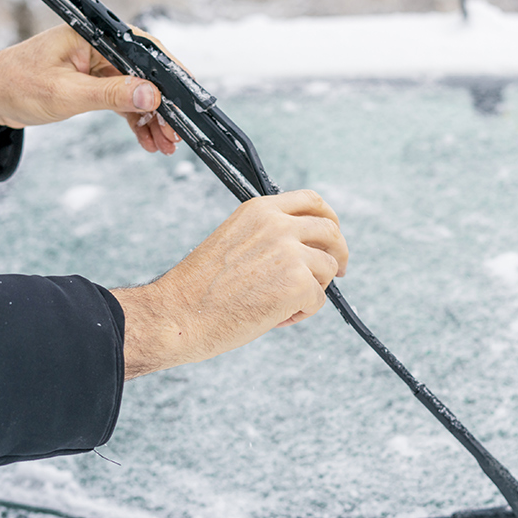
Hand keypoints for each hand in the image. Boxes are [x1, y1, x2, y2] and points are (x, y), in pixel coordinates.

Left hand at [0, 24, 180, 153]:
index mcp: (93, 36)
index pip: (144, 50)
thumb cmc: (13, 84)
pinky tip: (148, 141)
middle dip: (163, 107)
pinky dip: (136, 122)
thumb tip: (150, 94)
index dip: (170, 74)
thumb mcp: (66, 93)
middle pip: (146, 75)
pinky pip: (124, 102)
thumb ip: (111, 94)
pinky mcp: (94, 83)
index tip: (187, 97)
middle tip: (176, 135)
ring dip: (152, 119)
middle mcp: (100, 47)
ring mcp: (98, 65)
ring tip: (166, 145)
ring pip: (138, 93)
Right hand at [112, 190, 349, 379]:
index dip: (330, 219)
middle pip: (331, 231)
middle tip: (337, 272)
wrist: (178, 315)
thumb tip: (308, 248)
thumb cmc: (201, 288)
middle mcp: (278, 224)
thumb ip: (269, 235)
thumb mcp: (235, 240)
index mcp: (260, 210)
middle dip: (338, 253)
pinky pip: (318, 299)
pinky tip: (273, 317)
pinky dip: (300, 312)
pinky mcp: (298, 282)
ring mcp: (290, 252)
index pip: (312, 201)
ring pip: (328, 269)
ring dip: (312, 289)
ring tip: (279, 304)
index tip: (332, 237)